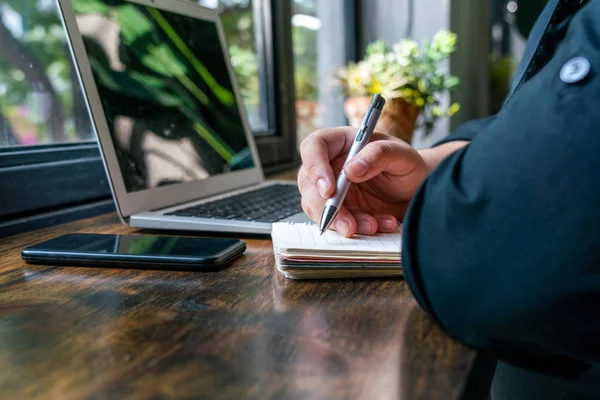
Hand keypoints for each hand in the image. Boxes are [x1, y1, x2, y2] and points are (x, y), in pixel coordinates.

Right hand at [298, 126, 427, 236]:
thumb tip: (351, 169)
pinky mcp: (340, 210)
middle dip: (327, 207)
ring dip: (342, 222)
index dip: (315, 167)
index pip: (313, 147)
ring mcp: (332, 190)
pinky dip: (357, 228)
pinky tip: (380, 225)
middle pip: (309, 184)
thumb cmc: (406, 164)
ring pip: (318, 209)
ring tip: (372, 226)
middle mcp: (329, 165)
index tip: (329, 189)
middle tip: (348, 223)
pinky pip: (337, 223)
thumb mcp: (401, 154)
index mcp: (340, 142)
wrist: (416, 189)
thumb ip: (378, 155)